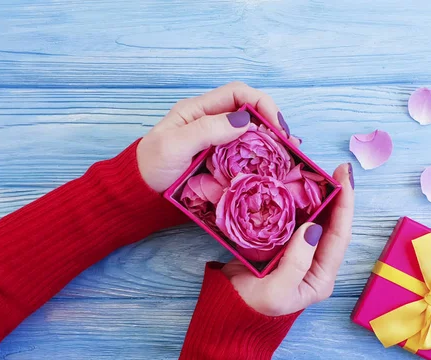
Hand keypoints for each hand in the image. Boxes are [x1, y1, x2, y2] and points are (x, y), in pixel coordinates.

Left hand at [137, 82, 299, 191]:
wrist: (140, 194)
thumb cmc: (152, 167)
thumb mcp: (174, 145)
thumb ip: (206, 130)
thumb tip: (244, 121)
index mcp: (200, 110)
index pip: (238, 94)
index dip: (262, 104)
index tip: (277, 126)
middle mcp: (212, 122)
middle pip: (250, 113)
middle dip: (273, 124)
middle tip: (290, 144)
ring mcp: (217, 143)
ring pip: (252, 135)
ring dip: (272, 142)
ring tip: (288, 156)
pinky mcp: (221, 162)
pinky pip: (246, 155)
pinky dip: (263, 158)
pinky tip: (274, 167)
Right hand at [223, 163, 354, 315]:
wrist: (227, 312)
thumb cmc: (253, 307)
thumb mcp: (278, 290)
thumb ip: (296, 261)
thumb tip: (313, 227)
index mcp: (321, 276)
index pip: (340, 236)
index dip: (345, 205)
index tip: (344, 177)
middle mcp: (315, 263)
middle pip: (332, 224)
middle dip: (337, 196)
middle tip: (336, 168)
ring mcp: (298, 252)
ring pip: (314, 218)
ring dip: (318, 196)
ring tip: (319, 171)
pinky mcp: (281, 244)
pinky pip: (293, 219)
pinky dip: (296, 201)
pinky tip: (294, 185)